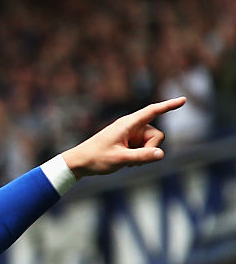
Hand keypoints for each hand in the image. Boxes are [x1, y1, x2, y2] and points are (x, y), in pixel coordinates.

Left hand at [61, 97, 185, 177]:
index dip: (169, 106)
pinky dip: (140, 157)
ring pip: (152, 144)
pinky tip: (127, 162)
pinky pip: (145, 149)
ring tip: (127, 162)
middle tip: (134, 161)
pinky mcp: (130, 143)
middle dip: (151, 149)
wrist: (80, 163)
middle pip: (157, 135)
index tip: (183, 100)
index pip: (152, 111)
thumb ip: (141, 157)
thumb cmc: (96, 158)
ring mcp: (131, 135)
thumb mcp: (120, 159)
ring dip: (145, 155)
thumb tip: (161, 154)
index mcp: (128, 124)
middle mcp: (132, 127)